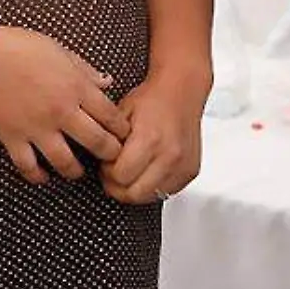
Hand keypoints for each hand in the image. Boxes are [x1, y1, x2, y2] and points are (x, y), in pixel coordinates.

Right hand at [0, 27, 131, 184]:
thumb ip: (86, 71)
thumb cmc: (22, 47)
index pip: (111, 115)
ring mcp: (37, 127)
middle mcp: (61, 111)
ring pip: (65, 162)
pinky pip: (28, 166)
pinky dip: (37, 176)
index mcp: (76, 87)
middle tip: (111, 157)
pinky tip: (43, 176)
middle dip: (110, 153)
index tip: (123, 134)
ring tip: (78, 172)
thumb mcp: (60, 51)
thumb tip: (108, 82)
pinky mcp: (13, 137)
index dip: (122, 128)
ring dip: (76, 171)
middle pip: (97, 142)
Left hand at [103, 70, 208, 204]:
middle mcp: (169, 155)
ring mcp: (182, 166)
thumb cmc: (152, 99)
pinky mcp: (190, 172)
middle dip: (118, 186)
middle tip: (115, 172)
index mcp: (150, 139)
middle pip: (134, 194)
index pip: (120, 177)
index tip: (107, 163)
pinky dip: (154, 187)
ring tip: (132, 171)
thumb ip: (109, 141)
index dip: (107, 172)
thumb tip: (99, 164)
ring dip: (136, 189)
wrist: (181, 91)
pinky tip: (148, 171)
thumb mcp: (121, 114)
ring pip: (150, 197)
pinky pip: (166, 192)